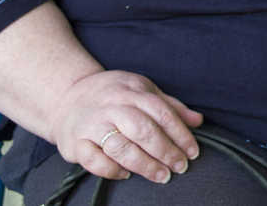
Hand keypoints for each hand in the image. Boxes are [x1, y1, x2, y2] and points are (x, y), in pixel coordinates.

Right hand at [49, 70, 203, 182]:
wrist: (68, 96)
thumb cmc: (113, 95)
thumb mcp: (142, 90)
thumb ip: (170, 106)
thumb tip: (198, 121)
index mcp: (132, 91)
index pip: (162, 112)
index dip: (180, 134)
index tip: (192, 152)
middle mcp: (112, 106)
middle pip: (143, 129)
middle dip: (165, 151)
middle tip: (180, 167)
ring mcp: (92, 124)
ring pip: (120, 147)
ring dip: (144, 164)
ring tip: (161, 175)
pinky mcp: (75, 142)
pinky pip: (94, 160)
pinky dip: (112, 170)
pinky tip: (127, 174)